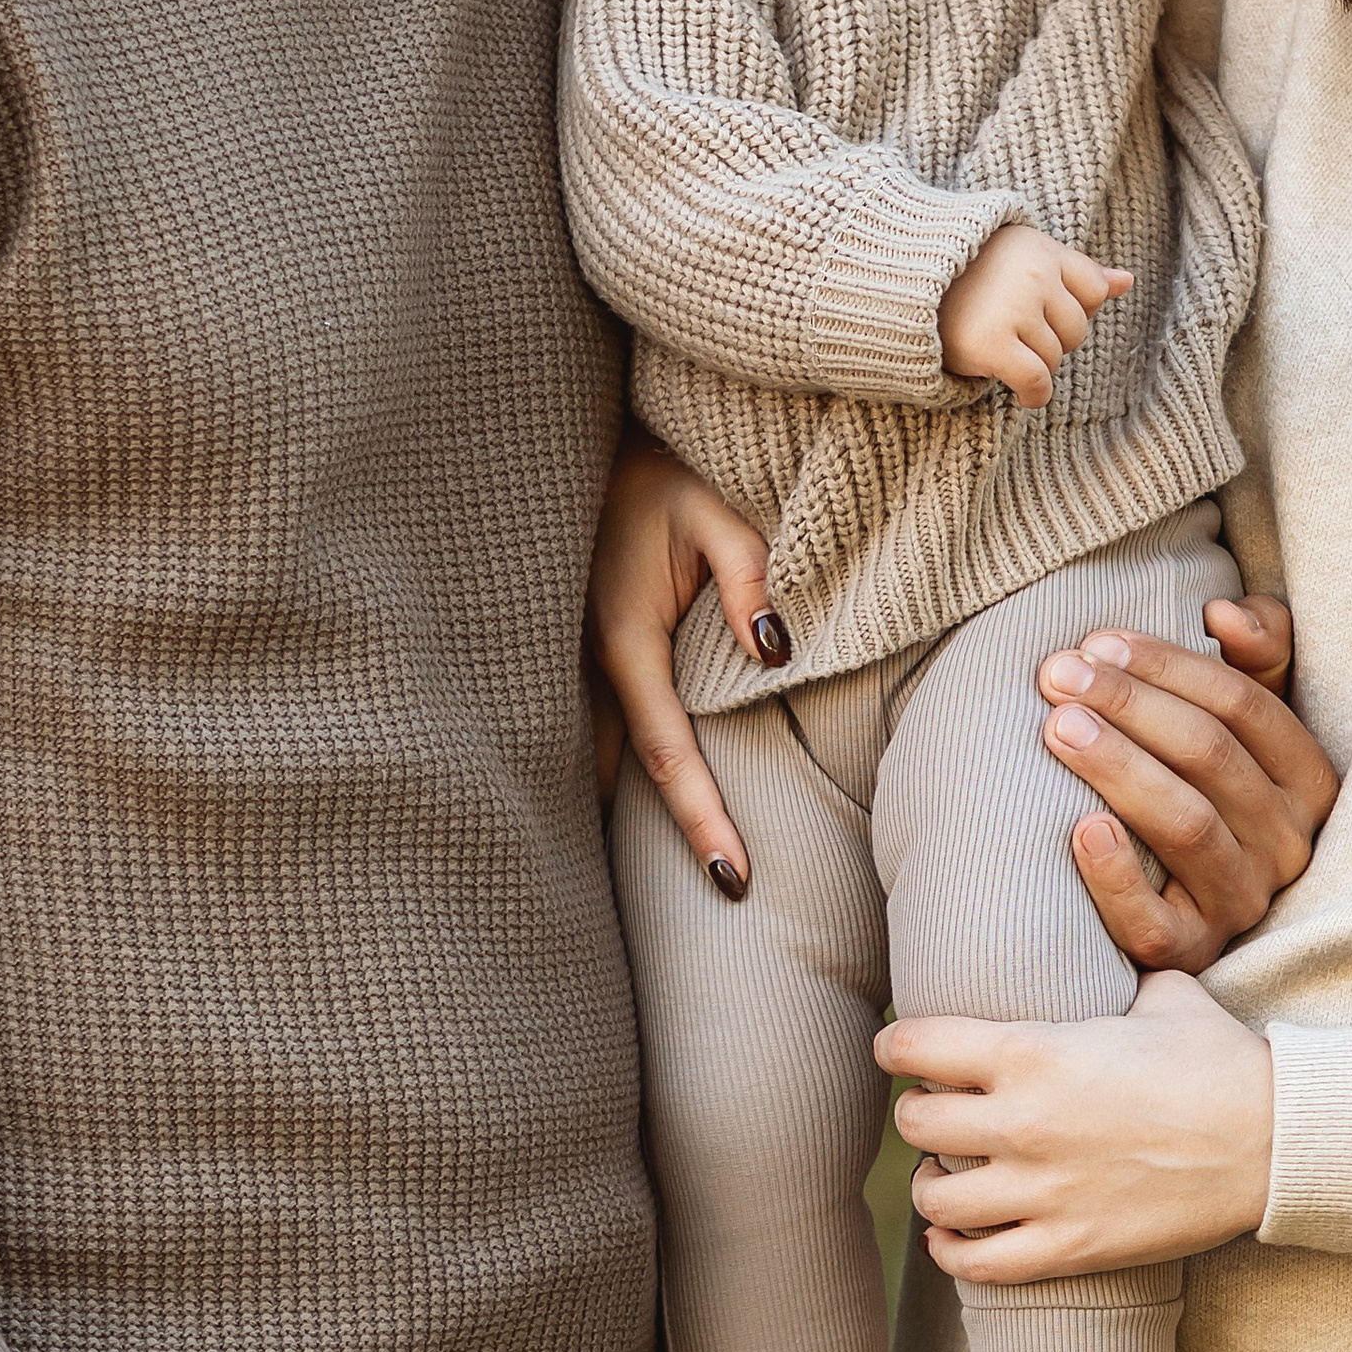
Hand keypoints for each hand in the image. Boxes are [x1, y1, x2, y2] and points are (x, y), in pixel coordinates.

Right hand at [587, 427, 779, 895]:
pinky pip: (595, 736)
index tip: (735, 881)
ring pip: (601, 764)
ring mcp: (576, 671)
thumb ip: (751, 576)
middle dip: (662, 842)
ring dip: (631, 818)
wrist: (586, 451)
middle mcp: (589, 669)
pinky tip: (628, 813)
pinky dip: (616, 776)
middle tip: (726, 901)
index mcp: (624, 642)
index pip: (669, 756)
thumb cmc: (661, 478)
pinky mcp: (579, 665)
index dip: (702, 821)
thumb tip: (775, 653)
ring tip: (666, 888)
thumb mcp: (713, 510)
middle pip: (627, 779)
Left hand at [877, 971, 1274, 1281]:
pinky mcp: (1070, 1247)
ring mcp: (1043, 1193)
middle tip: (938, 1109)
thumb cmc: (1220, 1060)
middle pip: (915, 1123)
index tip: (899, 1051)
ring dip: (932, 1182)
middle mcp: (1023, 1124)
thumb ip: (1108, 975)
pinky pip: (979, 1263)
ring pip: (935, 1197)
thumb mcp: (1160, 993)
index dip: (897, 1047)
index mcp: (1033, 1052)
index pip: (915, 1047)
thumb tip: (1099, 947)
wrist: (1275, 1141)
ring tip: (947, 1173)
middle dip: (918, 1112)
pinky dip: (952, 1250)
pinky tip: (952, 1235)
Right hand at [939, 224, 1133, 408]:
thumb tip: (1126, 281)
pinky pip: (1037, 381)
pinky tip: (1023, 393)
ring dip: (1036, 365)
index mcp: (1040, 248)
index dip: (1071, 309)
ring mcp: (1012, 309)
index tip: (1038, 312)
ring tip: (1003, 351)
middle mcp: (1031, 275)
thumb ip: (1075, 270)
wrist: (896, 288)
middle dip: (1052, 340)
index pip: (1094, 291)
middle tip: (1013, 333)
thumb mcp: (1023, 257)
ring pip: (1055, 358)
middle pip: (1076, 330)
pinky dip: (1034, 394)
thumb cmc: (965, 275)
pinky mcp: (991, 343)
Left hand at [1039, 594, 1335, 974]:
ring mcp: (1243, 902)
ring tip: (1057, 727)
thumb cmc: (1205, 783)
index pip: (1243, 706)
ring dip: (1119, 768)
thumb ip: (1257, 650)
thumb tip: (1223, 612)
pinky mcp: (1190, 954)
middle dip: (1130, 705)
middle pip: (1210, 757)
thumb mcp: (1246, 715)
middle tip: (1058, 675)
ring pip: (1186, 825)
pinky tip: (1077, 827)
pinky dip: (1115, 877)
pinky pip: (1154, 923)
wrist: (1174, 895)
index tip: (1097, 641)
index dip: (1169, 666)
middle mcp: (1288, 844)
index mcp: (1308, 780)